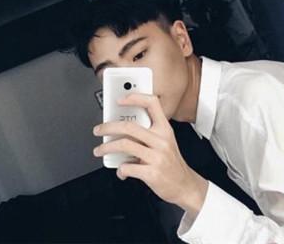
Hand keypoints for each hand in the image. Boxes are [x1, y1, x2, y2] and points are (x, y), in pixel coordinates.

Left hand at [93, 93, 207, 214]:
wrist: (185, 186)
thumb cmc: (171, 163)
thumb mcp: (166, 142)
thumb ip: (149, 132)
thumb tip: (122, 127)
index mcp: (165, 129)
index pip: (152, 103)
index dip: (135, 98)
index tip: (120, 100)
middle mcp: (161, 140)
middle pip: (129, 127)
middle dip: (108, 127)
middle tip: (98, 130)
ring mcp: (157, 157)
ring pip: (124, 145)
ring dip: (106, 148)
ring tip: (100, 150)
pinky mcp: (152, 173)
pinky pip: (127, 167)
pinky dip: (120, 169)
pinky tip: (121, 171)